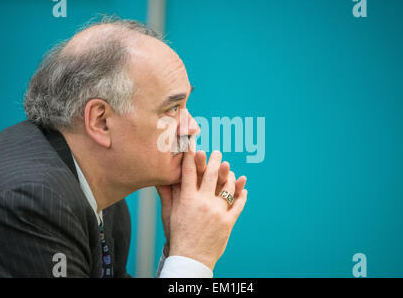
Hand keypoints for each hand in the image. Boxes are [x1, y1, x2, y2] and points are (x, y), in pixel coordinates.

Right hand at [168, 143, 247, 270]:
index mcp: (187, 199)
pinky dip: (242, 194)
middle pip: (211, 174)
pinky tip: (243, 188)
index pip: (188, 172)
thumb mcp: (169, 214)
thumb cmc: (177, 235)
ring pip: (228, 186)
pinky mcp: (228, 221)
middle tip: (216, 152)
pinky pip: (238, 204)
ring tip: (229, 169)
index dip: (190, 156)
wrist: (190, 258)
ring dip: (230, 175)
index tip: (193, 145)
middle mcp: (203, 202)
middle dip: (213, 160)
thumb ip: (166, 194)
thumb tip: (159, 178)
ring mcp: (218, 211)